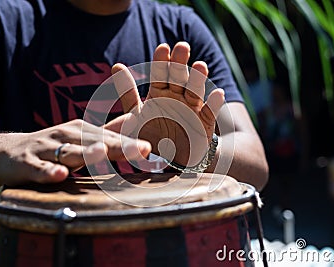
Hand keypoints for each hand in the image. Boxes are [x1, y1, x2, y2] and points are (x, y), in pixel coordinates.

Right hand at [0, 119, 150, 185]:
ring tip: (102, 153)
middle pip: (96, 142)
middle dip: (119, 146)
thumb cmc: (55, 147)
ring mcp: (47, 148)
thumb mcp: (81, 139)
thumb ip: (109, 137)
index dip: (130, 145)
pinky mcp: (27, 162)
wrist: (7, 151)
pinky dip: (48, 171)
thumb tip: (140, 134)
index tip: (150, 150)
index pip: (111, 138)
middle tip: (140, 149)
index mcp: (83, 131)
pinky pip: (39, 167)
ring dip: (85, 153)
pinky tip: (60, 175)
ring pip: (69, 152)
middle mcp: (67, 136)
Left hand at [110, 42, 223, 166]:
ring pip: (195, 91)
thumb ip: (127, 92)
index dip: (162, 61)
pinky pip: (210, 113)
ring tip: (200, 66)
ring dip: (198, 79)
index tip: (163, 47)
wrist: (173, 157)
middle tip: (182, 47)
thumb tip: (116, 65)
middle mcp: (177, 96)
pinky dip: (214, 104)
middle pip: (179, 77)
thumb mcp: (136, 115)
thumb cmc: (154, 134)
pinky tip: (218, 93)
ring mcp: (192, 108)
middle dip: (180, 63)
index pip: (160, 74)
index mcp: (160, 92)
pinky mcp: (204, 122)